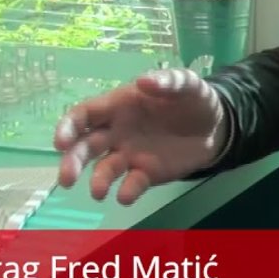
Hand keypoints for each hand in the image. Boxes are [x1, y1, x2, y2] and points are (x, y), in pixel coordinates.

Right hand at [53, 68, 228, 204]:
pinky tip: (125, 196)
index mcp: (119, 106)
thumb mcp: (185, 83)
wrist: (217, 125)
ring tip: (98, 192)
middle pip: (86, 146)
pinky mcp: (146, 173)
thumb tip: (143, 81)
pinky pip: (132, 184)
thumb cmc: (191, 98)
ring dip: (97, 181)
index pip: (84, 115)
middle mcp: (117, 132)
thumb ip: (167, 81)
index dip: (68, 127)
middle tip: (67, 178)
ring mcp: (130, 155)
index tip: (61, 142)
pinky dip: (127, 191)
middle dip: (72, 161)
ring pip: (104, 169)